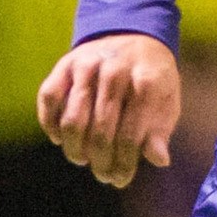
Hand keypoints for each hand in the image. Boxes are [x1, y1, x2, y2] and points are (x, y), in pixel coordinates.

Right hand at [37, 32, 179, 188]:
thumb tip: (159, 160)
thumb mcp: (168, 101)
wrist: (134, 36)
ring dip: (75, 148)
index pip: (132, 134)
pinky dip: (50, 122)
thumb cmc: (153, 78)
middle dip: (101, 160)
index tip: (121, 180)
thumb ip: (161, 130)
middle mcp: (115, 70)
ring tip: (81, 160)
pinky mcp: (65, 64)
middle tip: (102, 176)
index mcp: (147, 80)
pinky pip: (49, 97)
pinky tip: (59, 139)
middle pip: (101, 130)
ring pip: (73, 118)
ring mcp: (87, 65)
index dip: (125, 163)